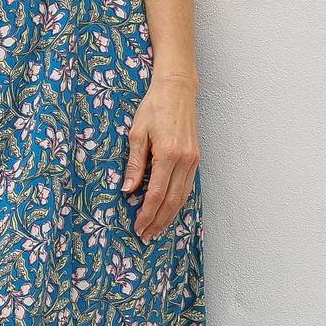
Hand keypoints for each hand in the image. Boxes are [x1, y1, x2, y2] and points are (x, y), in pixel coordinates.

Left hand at [121, 74, 199, 240]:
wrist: (177, 90)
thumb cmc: (154, 108)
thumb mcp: (137, 134)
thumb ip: (134, 164)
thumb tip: (128, 190)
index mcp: (167, 154)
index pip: (156, 194)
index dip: (147, 214)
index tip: (137, 226)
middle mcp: (184, 160)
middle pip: (171, 201)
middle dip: (158, 221)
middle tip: (146, 235)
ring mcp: (193, 160)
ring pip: (183, 197)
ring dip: (169, 216)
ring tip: (156, 228)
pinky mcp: (196, 158)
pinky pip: (188, 187)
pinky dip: (178, 202)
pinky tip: (169, 210)